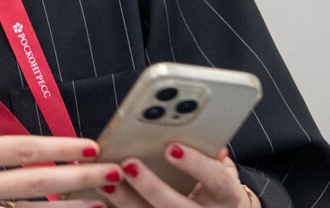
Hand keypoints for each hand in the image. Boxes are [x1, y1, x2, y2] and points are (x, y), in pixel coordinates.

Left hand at [96, 145, 256, 207]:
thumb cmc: (217, 186)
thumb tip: (203, 129)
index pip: (215, 179)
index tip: (172, 147)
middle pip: (178, 206)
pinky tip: (104, 193)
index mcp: (225, 195)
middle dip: (152, 186)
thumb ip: (210, 151)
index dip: (195, 164)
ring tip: (106, 180)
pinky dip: (120, 206)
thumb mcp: (223, 168)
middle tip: (129, 164)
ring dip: (126, 199)